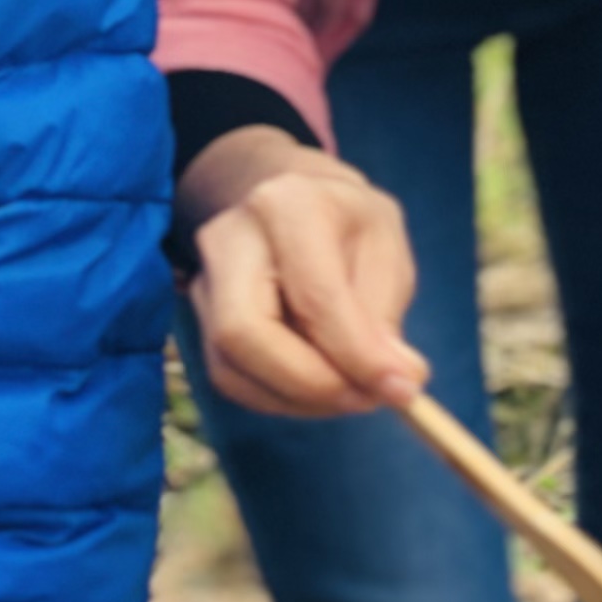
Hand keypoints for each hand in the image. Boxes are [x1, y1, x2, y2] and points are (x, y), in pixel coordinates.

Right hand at [179, 127, 424, 417]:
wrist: (291, 202)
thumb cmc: (348, 224)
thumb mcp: (386, 248)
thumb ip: (385, 315)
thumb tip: (396, 382)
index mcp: (286, 205)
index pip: (314, 296)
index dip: (357, 354)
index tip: (402, 389)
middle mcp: (228, 240)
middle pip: (245, 334)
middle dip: (313, 384)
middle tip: (370, 399)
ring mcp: (203, 282)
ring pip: (232, 367)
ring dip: (300, 399)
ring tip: (354, 393)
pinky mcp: (200, 320)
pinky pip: (232, 379)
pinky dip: (281, 399)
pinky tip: (323, 389)